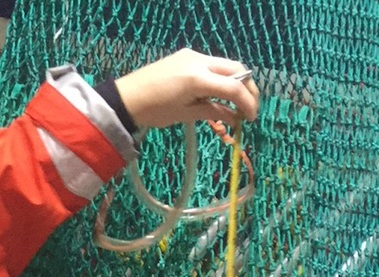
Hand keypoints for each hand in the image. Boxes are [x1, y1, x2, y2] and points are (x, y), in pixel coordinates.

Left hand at [115, 49, 259, 130]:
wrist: (127, 97)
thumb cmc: (154, 111)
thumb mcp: (185, 114)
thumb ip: (212, 112)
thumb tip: (235, 118)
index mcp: (198, 78)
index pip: (234, 87)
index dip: (247, 103)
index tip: (252, 119)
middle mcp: (199, 60)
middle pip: (236, 70)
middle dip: (248, 89)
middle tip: (250, 109)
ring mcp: (193, 55)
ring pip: (226, 65)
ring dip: (236, 83)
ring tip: (237, 104)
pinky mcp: (187, 56)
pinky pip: (212, 65)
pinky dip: (221, 79)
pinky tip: (220, 95)